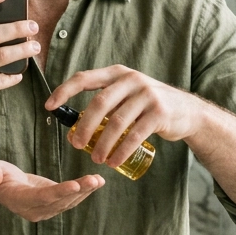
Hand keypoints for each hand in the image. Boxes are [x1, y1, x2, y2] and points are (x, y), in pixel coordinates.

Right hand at [0, 160, 103, 220]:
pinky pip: (71, 198)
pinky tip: (98, 181)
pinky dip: (85, 190)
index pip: (41, 198)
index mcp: (19, 201)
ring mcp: (46, 209)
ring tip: (99, 179)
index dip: (58, 192)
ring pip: (68, 201)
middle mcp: (34, 210)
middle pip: (59, 201)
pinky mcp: (55, 203)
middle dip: (78, 190)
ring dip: (85, 190)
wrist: (4, 184)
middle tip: (93, 180)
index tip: (74, 185)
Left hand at [46, 66, 201, 168]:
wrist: (187, 111)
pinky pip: (134, 135)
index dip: (64, 91)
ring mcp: (147, 95)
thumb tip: (74, 127)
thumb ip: (106, 103)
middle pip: (99, 103)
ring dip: (102, 143)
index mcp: (117, 73)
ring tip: (95, 159)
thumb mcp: (127, 95)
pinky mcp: (159, 113)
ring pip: (116, 122)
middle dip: (83, 126)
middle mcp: (131, 79)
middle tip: (75, 145)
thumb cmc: (149, 106)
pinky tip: (114, 161)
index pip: (85, 78)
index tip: (48, 106)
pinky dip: (121, 151)